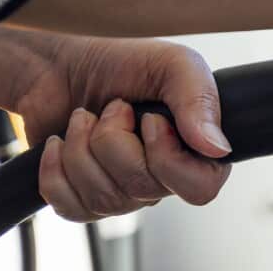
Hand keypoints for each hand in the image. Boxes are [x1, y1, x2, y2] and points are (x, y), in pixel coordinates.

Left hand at [0, 28, 230, 220]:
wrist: (59, 68)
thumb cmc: (120, 64)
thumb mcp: (171, 64)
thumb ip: (199, 99)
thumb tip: (217, 148)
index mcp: (194, 149)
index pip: (200, 188)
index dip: (169, 159)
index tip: (150, 120)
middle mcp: (162, 177)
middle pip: (144, 190)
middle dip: (114, 141)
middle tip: (113, 108)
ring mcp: (122, 193)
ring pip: (105, 200)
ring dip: (82, 148)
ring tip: (84, 118)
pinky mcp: (81, 200)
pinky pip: (72, 209)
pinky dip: (56, 171)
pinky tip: (60, 144)